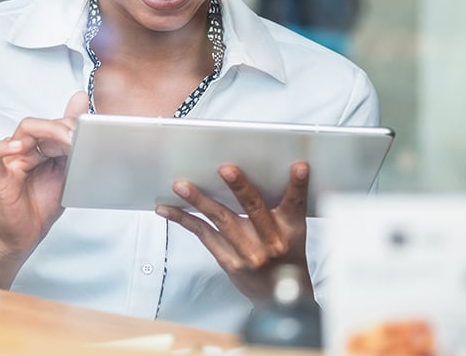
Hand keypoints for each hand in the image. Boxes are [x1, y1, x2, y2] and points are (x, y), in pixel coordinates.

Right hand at [0, 91, 88, 260]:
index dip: (70, 126)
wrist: (28, 234)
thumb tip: (81, 100)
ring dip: (45, 133)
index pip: (52, 125)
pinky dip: (3, 148)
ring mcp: (9, 161)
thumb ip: (71, 139)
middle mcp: (23, 149)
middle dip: (60, 128)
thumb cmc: (44, 203)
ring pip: (20, 135)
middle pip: (37, 125)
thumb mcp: (67, 170)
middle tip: (78, 138)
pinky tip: (19, 148)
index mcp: (39, 146)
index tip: (89, 133)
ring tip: (65, 141)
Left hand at [155, 162, 311, 301]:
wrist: (279, 298)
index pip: (296, 202)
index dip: (299, 184)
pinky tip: (167, 209)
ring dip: (199, 200)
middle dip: (240, 187)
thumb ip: (279, 207)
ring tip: (181, 186)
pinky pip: (203, 234)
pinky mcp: (228, 261)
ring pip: (221, 219)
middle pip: (254, 208)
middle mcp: (271, 241)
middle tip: (226, 169)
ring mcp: (248, 253)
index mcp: (291, 229)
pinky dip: (184, 219)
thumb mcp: (292, 232)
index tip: (299, 167)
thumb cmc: (284, 256)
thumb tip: (255, 174)